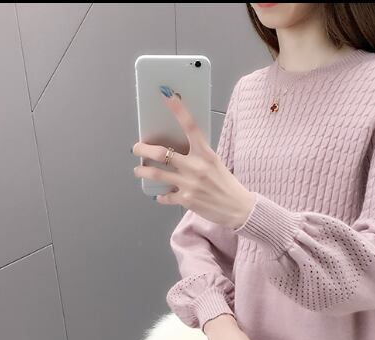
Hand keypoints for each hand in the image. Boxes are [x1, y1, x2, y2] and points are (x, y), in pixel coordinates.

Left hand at [132, 86, 255, 229]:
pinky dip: (161, 195)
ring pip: (156, 174)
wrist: (238, 208)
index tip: (167, 95)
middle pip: (161, 153)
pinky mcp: (186, 200)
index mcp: (206, 154)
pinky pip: (165, 196)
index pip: (191, 126)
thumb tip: (176, 149)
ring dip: (142, 172)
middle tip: (136, 148)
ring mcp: (190, 184)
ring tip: (138, 171)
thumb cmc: (226, 184)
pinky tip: (160, 194)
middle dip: (143, 149)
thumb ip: (198, 155)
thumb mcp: (215, 164)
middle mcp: (196, 167)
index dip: (178, 109)